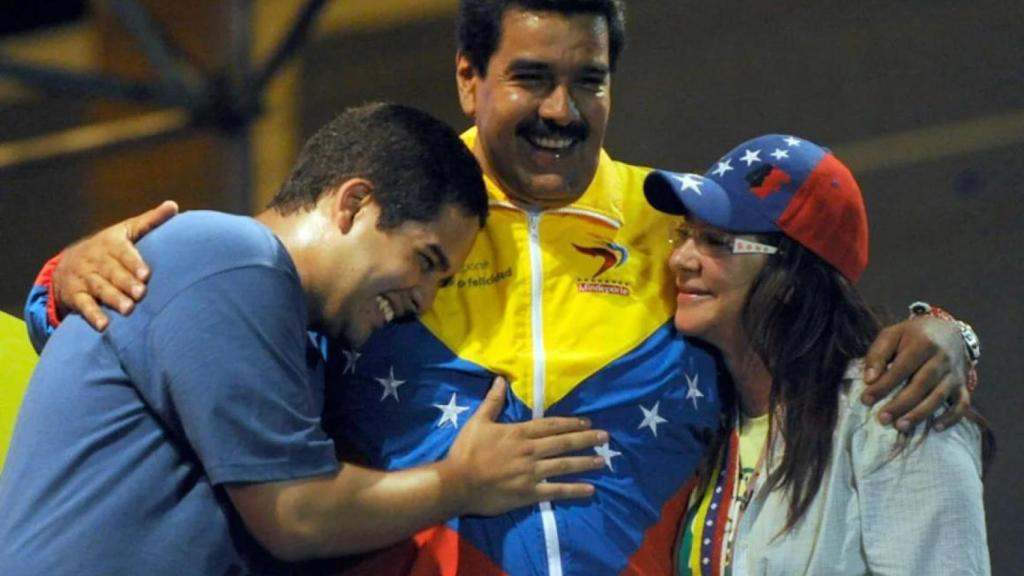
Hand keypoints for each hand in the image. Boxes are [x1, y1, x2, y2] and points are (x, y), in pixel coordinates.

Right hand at [53, 200, 177, 330]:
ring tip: (128, 309)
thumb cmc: (109, 248)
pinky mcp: (75, 295)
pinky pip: (83, 305)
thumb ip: (149, 221)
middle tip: (140, 294)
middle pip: (111, 272)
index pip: (122, 252)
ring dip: (113, 299)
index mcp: (110, 242)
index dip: (133, 263)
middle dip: (125, 283)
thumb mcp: (126, 231)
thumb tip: (173, 205)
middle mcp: (95, 259)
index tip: (146, 274)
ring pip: (99, 288)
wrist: (68, 264)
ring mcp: (84, 277)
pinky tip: (104, 326)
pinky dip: (93, 315)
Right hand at [443, 376, 606, 516]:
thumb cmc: (466, 452)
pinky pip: (556, 491)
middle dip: (586, 439)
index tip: (587, 422)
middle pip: (564, 443)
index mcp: (519, 433)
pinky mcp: (529, 493)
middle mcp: (530, 451)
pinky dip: (574, 490)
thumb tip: (500, 378)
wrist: (457, 483)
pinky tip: (590, 489)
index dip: (571, 423)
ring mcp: (532, 473)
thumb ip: (493, 401)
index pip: (551, 426)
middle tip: (605, 437)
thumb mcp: (478, 422)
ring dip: (585, 462)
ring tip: (602, 460)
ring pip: (564, 465)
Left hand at [861, 316, 970, 431]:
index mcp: (923, 343)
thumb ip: (878, 354)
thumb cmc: (913, 335)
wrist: (948, 331)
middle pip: (921, 385)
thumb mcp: (892, 334)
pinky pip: (962, 404)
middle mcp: (942, 359)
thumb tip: (869, 379)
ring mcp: (955, 374)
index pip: (901, 368)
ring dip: (920, 414)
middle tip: (882, 418)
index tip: (866, 399)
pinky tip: (935, 427)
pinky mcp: (962, 386)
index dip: (883, 385)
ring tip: (901, 426)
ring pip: (939, 396)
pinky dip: (951, 418)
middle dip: (901, 404)